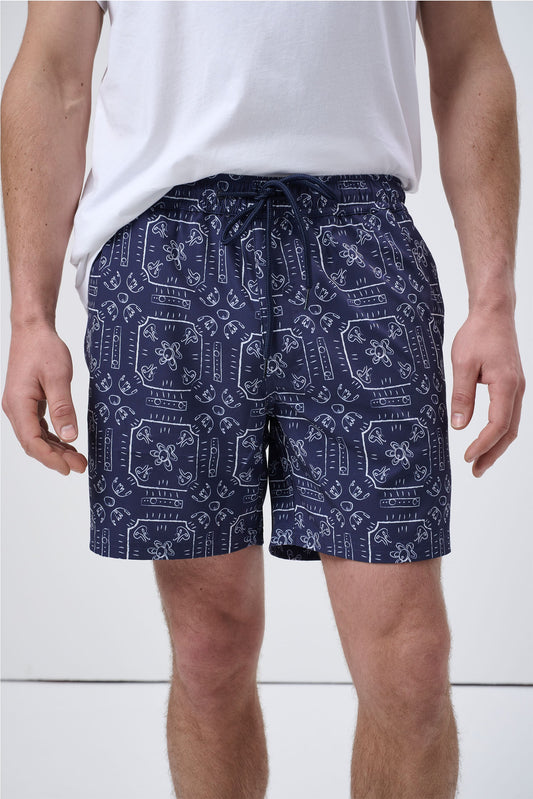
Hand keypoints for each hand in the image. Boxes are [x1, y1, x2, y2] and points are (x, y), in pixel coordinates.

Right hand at [2, 322, 87, 474]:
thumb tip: (70, 436)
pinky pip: (38, 427)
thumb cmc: (44, 349)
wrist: (33, 330)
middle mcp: (14, 408)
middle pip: (32, 443)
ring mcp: (19, 406)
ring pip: (35, 437)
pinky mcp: (27, 403)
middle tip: (80, 466)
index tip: (69, 468)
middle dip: (56, 458)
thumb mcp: (58, 377)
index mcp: (18, 404)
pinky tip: (68, 443)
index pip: (32, 441)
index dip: (50, 458)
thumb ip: (63, 407)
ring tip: (78, 459)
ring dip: (55, 450)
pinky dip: (52, 438)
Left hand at [450, 308, 525, 476]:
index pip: (497, 425)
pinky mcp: (512, 385)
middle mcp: (517, 389)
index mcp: (506, 385)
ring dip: (497, 446)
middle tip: (475, 471)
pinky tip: (487, 440)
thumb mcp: (462, 363)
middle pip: (509, 431)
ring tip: (480, 462)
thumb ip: (461, 395)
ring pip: (511, 425)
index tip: (467, 457)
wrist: (493, 313)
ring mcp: (517, 388)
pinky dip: (500, 432)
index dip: (483, 445)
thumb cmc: (478, 334)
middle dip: (493, 454)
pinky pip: (509, 415)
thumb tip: (459, 426)